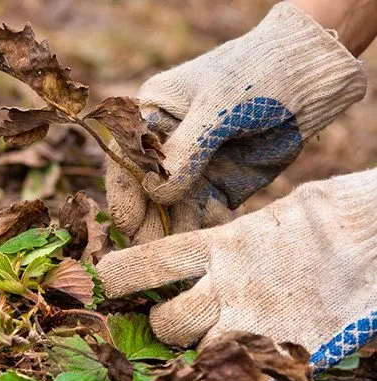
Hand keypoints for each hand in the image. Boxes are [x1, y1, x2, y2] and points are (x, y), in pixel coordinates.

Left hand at [98, 168, 376, 372]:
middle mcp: (233, 286)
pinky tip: (239, 358)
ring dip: (197, 351)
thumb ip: (230, 238)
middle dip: (162, 326)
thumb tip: (205, 250)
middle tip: (170, 319)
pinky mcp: (289, 351)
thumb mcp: (269, 216)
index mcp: (224, 244)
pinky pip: (244, 375)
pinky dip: (234, 370)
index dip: (120, 274)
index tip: (102, 280)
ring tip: (209, 338)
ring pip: (200, 355)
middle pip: (168, 323)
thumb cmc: (328, 219)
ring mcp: (260, 322)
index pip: (152, 262)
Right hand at [106, 2, 365, 242]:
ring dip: (175, 231)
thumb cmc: (254, 77)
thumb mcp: (218, 107)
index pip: (125, 162)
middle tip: (153, 253)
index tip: (131, 227)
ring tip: (186, 247)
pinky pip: (203, 216)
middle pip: (144, 194)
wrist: (306, 81)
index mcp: (149, 118)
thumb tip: (156, 193)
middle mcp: (164, 149)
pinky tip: (216, 227)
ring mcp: (191, 170)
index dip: (125, 196)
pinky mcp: (217, 188)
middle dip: (148, 223)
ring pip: (171, 211)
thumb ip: (186, 150)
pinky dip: (205, 227)